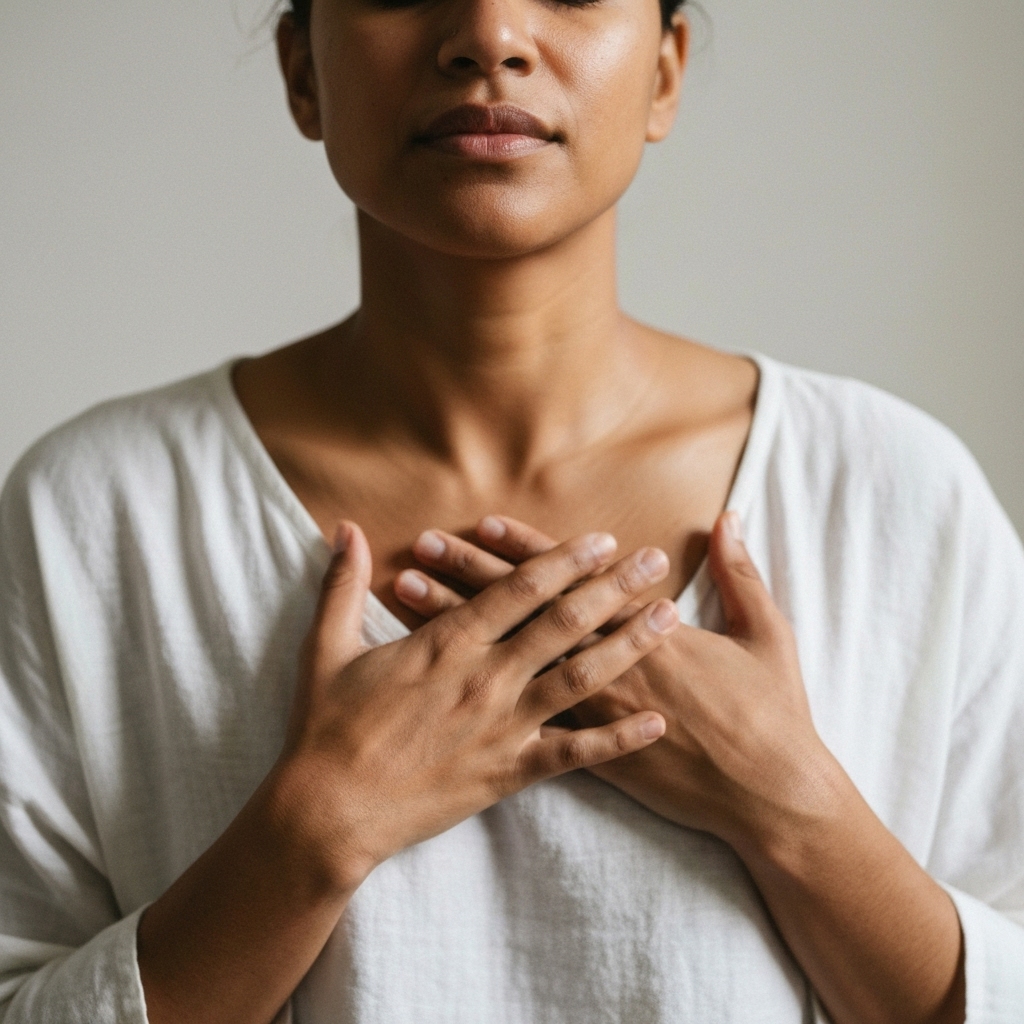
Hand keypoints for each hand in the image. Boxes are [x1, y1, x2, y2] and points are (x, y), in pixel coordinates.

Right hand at [277, 520, 680, 891]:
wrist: (328, 811)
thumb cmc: (326, 728)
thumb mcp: (326, 647)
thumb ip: (341, 584)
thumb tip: (342, 527)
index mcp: (446, 642)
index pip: (519, 589)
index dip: (564, 559)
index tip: (602, 539)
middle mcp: (485, 677)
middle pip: (563, 623)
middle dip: (614, 587)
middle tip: (654, 560)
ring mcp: (502, 726)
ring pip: (580, 678)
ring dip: (628, 645)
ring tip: (669, 617)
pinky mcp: (508, 772)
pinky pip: (574, 754)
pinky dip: (617, 740)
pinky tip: (656, 723)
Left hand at [395, 514, 965, 1023]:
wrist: (770, 798)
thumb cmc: (772, 715)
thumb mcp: (767, 635)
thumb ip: (742, 574)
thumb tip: (728, 520)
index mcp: (646, 632)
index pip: (571, 580)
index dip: (526, 550)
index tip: (483, 524)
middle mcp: (608, 668)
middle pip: (524, 613)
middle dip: (472, 576)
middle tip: (424, 547)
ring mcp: (594, 713)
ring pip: (509, 661)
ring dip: (460, 627)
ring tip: (410, 598)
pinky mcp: (593, 754)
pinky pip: (525, 720)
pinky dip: (482, 695)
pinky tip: (445, 684)